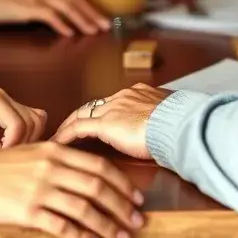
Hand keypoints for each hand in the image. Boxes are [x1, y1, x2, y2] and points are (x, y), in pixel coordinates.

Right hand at [0, 0, 109, 35]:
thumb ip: (36, 0)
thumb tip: (51, 15)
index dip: (88, 5)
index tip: (99, 15)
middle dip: (92, 13)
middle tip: (106, 24)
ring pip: (67, 8)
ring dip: (83, 20)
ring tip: (94, 31)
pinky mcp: (27, 5)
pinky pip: (50, 16)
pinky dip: (62, 25)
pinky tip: (70, 33)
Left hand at [0, 88, 47, 152]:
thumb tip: (3, 158)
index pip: (19, 124)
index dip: (14, 146)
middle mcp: (4, 99)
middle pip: (33, 121)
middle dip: (24, 144)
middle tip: (5, 160)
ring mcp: (7, 106)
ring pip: (35, 122)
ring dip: (28, 141)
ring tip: (8, 157)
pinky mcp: (6, 116)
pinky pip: (28, 126)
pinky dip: (25, 140)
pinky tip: (8, 153)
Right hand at [0, 142, 145, 237]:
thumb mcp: (31, 152)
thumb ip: (57, 157)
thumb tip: (85, 170)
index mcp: (55, 151)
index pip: (99, 166)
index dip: (122, 183)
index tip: (137, 197)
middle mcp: (51, 168)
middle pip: (98, 187)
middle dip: (122, 207)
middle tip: (138, 221)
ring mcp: (40, 190)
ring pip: (84, 209)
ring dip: (108, 225)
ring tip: (122, 237)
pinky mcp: (28, 211)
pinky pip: (62, 226)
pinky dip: (82, 237)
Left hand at [51, 85, 169, 159]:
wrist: (178, 125)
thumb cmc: (181, 125)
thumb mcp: (172, 120)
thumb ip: (162, 123)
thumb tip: (166, 134)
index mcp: (139, 93)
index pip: (113, 102)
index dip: (102, 111)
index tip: (95, 119)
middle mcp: (123, 96)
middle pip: (94, 105)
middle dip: (80, 115)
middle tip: (67, 126)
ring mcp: (113, 108)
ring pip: (82, 114)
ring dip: (69, 125)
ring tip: (58, 136)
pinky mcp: (105, 123)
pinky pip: (78, 128)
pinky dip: (66, 135)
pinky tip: (56, 144)